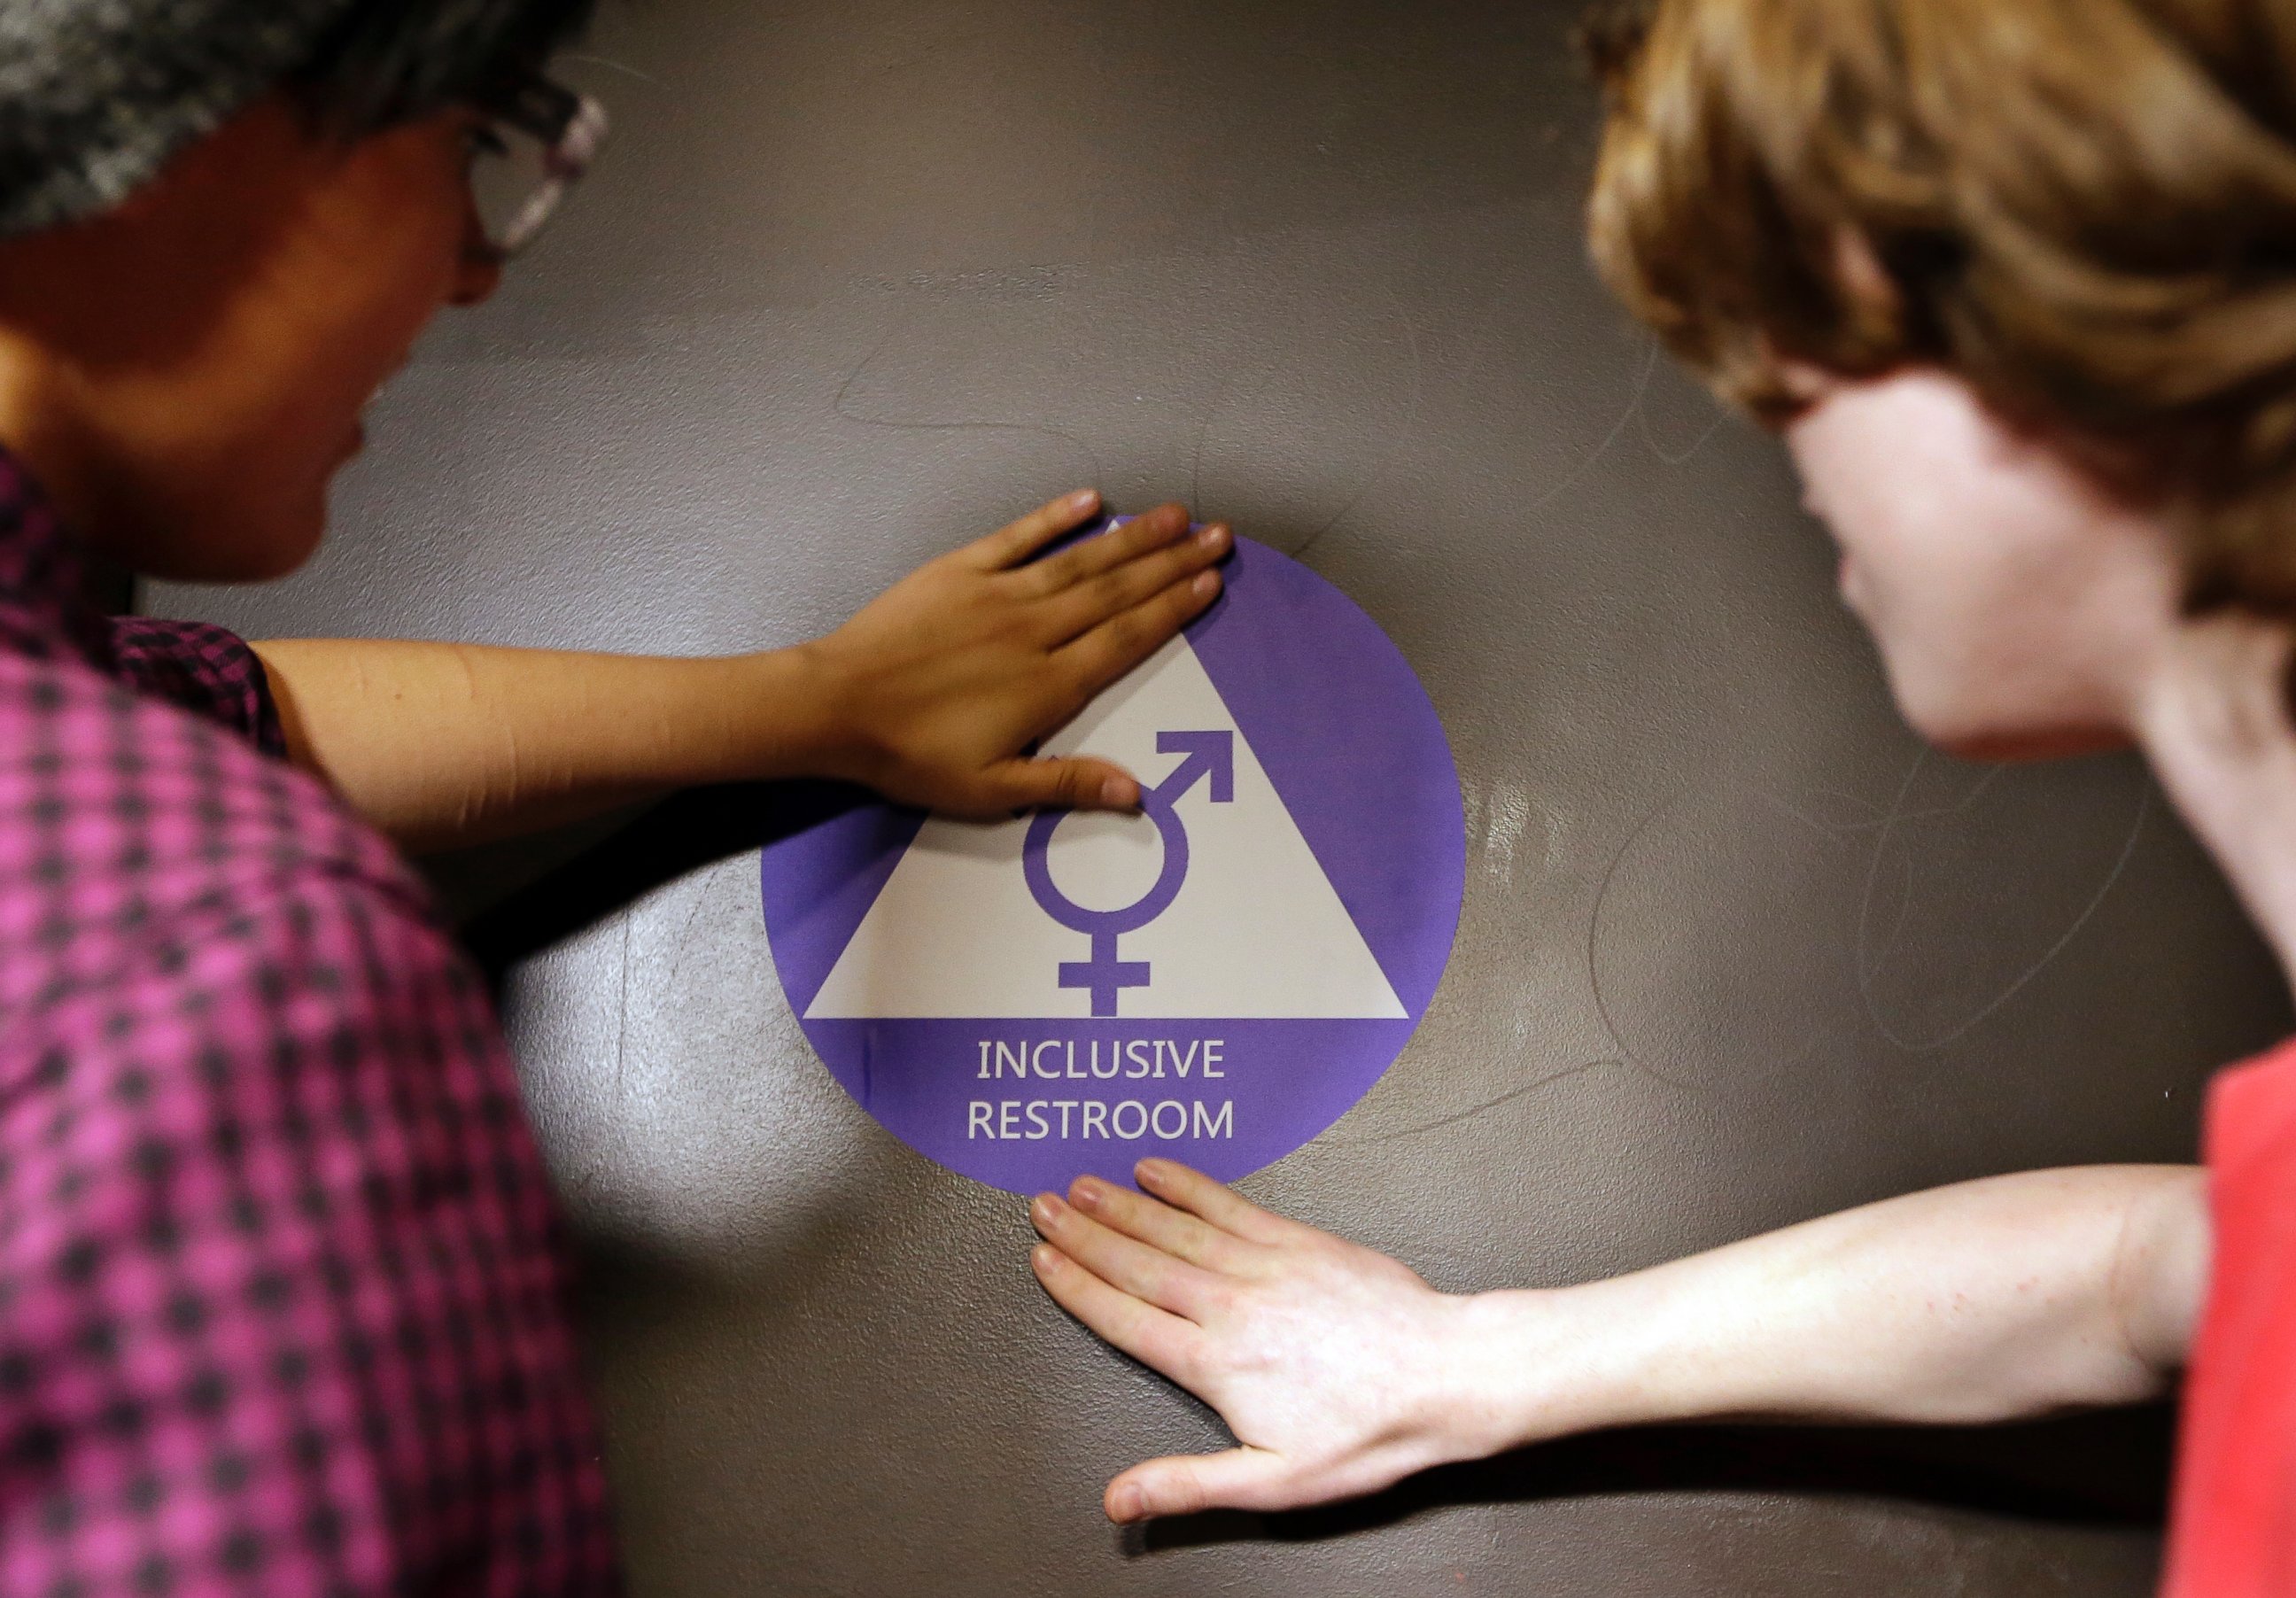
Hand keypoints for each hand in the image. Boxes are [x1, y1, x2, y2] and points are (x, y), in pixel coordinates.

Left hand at [798, 491, 1228, 817]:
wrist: (836, 707)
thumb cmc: (910, 757)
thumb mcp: (990, 789)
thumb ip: (1066, 784)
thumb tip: (1138, 793)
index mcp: (1048, 686)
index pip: (1127, 638)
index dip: (1174, 609)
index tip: (1212, 583)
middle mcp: (1035, 631)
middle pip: (1119, 592)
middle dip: (1173, 562)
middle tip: (1220, 535)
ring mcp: (998, 594)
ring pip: (1081, 560)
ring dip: (1133, 536)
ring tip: (1177, 514)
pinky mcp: (959, 571)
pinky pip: (1019, 537)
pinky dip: (1055, 517)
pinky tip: (1091, 500)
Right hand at [1029, 1159, 1495, 1521]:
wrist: (1445, 1375)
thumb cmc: (1368, 1433)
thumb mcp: (1273, 1481)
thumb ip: (1187, 1485)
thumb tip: (1119, 1501)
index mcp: (1215, 1363)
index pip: (1125, 1318)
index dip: (1077, 1287)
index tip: (1043, 1262)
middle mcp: (1230, 1305)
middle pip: (1137, 1262)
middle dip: (1084, 1234)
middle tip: (1042, 1208)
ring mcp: (1263, 1265)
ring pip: (1175, 1227)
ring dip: (1122, 1204)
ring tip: (1081, 1185)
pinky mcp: (1298, 1241)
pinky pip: (1230, 1205)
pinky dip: (1188, 1184)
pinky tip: (1159, 1170)